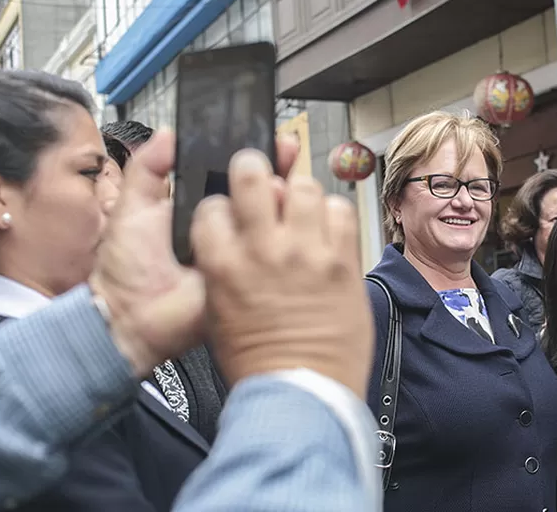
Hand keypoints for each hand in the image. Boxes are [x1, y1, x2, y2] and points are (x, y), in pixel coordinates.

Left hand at [89, 131, 298, 375]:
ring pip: (274, 219)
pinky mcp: (250, 277)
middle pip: (262, 193)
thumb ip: (147, 169)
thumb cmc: (127, 269)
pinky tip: (285, 218)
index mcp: (203, 207)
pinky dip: (283, 237)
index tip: (272, 141)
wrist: (132, 318)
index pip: (236, 177)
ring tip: (276, 188)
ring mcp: (242, 252)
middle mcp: (227, 227)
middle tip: (285, 153)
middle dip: (278, 171)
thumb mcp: (132, 208)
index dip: (254, 157)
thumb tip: (168, 133)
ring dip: (282, 199)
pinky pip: (272, 255)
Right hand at [191, 150, 373, 398]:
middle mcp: (263, 249)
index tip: (231, 211)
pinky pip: (341, 211)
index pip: (213, 206)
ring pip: (303, 186)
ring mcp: (306, 251)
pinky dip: (334, 214)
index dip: (222, 204)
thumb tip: (237, 242)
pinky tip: (329, 230)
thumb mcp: (219, 312)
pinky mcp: (343, 260)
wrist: (302, 390)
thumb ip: (225, 268)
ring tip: (301, 208)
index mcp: (223, 264)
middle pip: (253, 175)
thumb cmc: (260, 362)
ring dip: (300, 191)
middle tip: (259, 172)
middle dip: (254, 166)